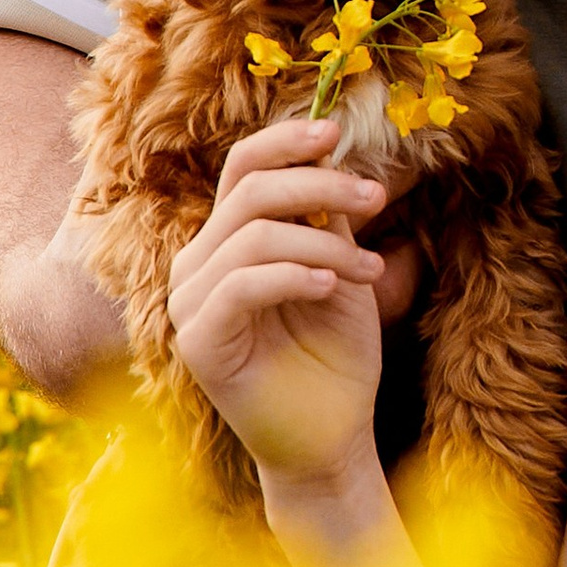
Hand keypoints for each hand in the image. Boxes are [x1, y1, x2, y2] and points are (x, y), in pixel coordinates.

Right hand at [165, 117, 393, 494]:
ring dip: (324, 242)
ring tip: (371, 270)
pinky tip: (333, 286)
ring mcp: (191, 302)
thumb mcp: (340, 268)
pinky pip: (243, 285)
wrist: (330, 435)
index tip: (336, 132)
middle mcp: (198, 263)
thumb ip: (327, 218)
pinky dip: (295, 276)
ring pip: (253, 236)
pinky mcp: (199, 341)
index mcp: (227, 239)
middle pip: (250, 192)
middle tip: (375, 198)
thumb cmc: (335, 354)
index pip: (243, 168)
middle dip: (319, 186)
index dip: (286, 141)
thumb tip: (333, 152)